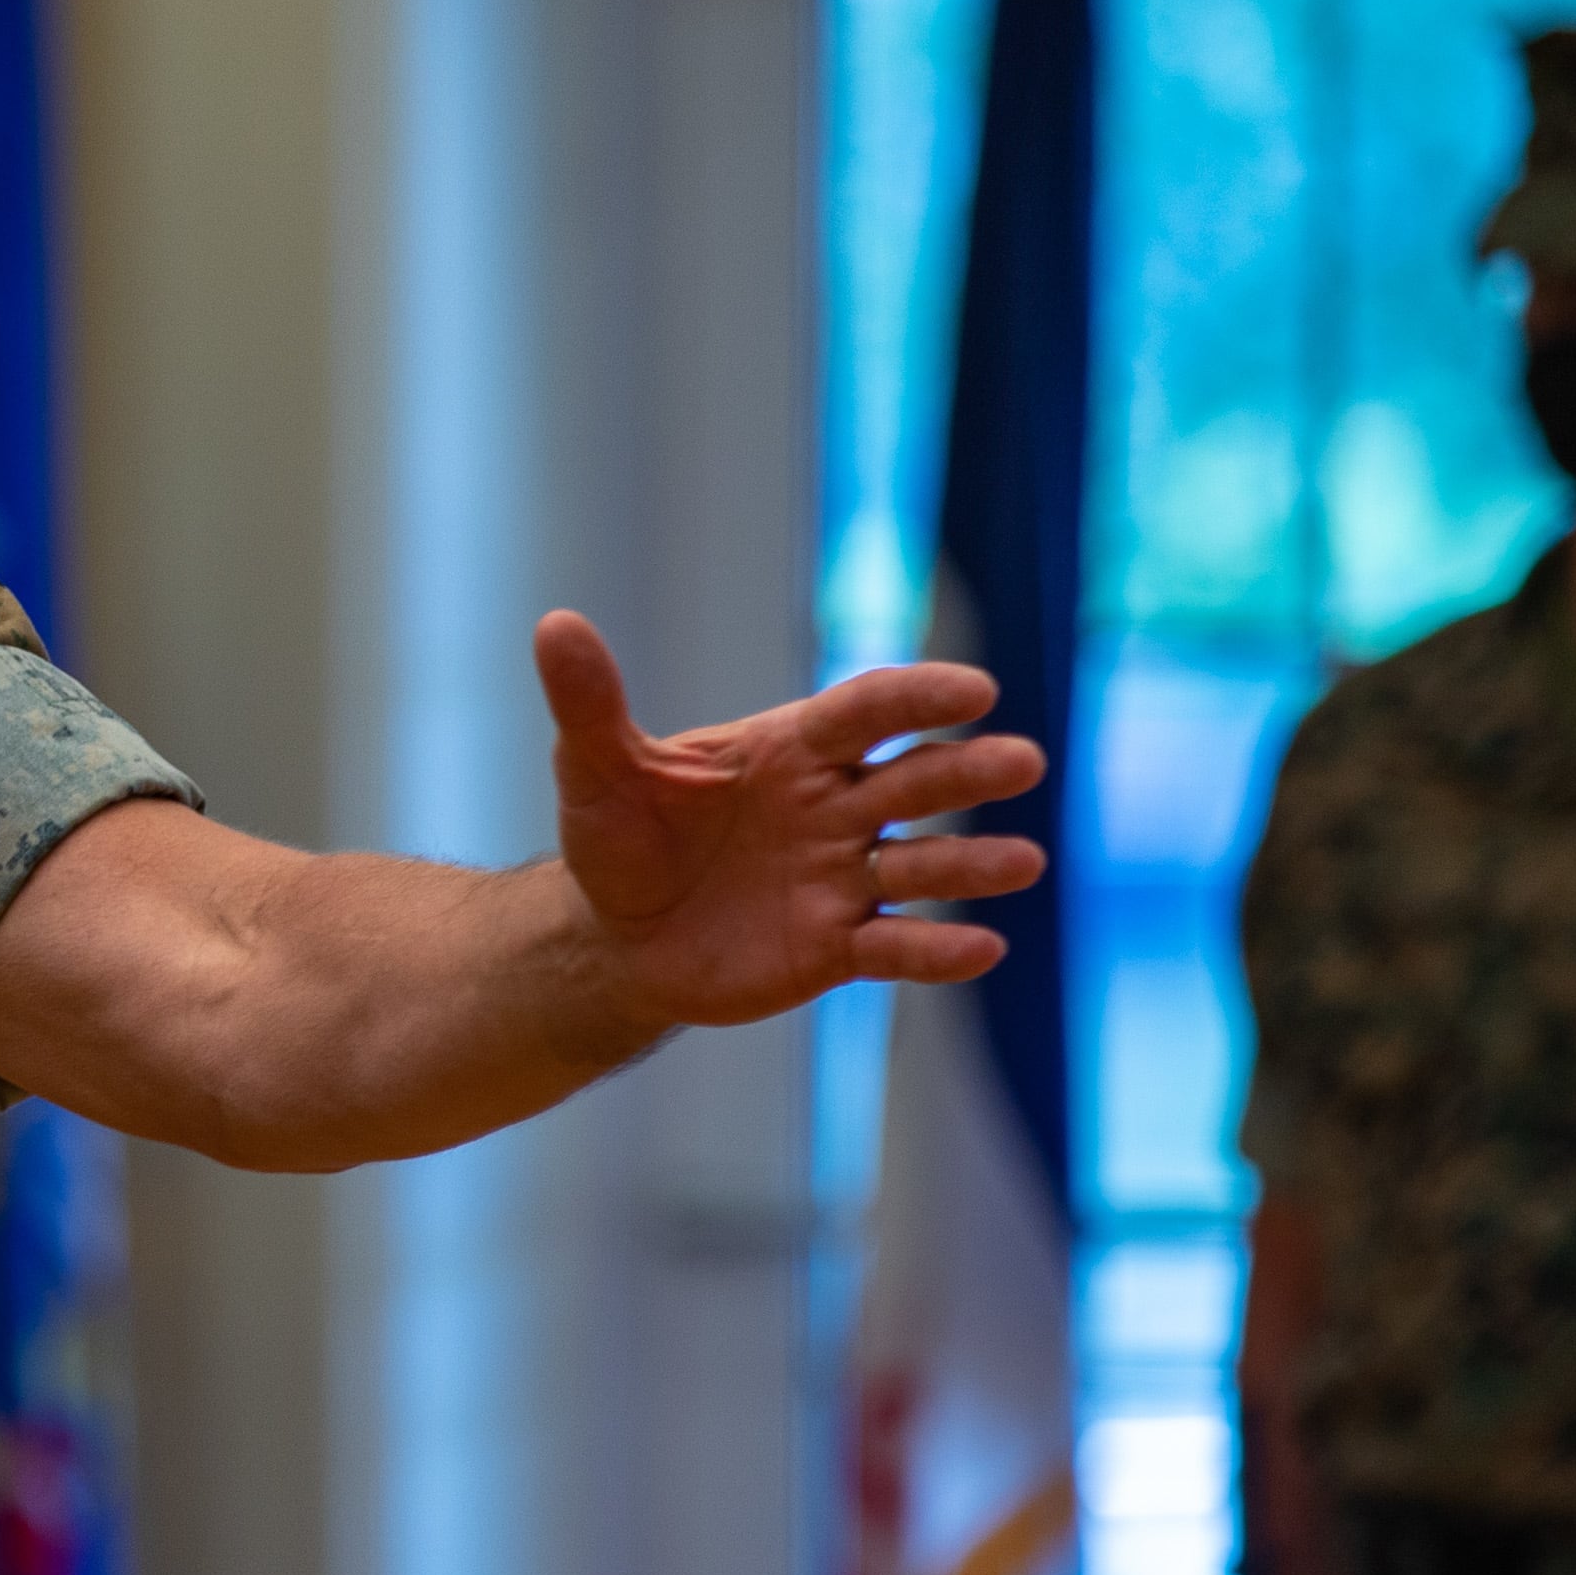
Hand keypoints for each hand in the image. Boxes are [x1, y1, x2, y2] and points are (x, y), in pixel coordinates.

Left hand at [534, 610, 1045, 1036]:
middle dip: (965, 772)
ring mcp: (842, 878)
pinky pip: (897, 947)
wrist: (613, 938)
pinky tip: (979, 947)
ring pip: (922, 865)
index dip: (917, 697)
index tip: (973, 689)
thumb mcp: (594, 770)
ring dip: (971, 864)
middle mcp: (833, 807)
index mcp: (791, 750)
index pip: (866, 712)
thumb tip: (554, 623)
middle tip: (1020, 760)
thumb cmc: (618, 838)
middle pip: (914, 782)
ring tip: (1020, 862)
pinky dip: (937, 950)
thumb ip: (589, 703)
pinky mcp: (837, 946)